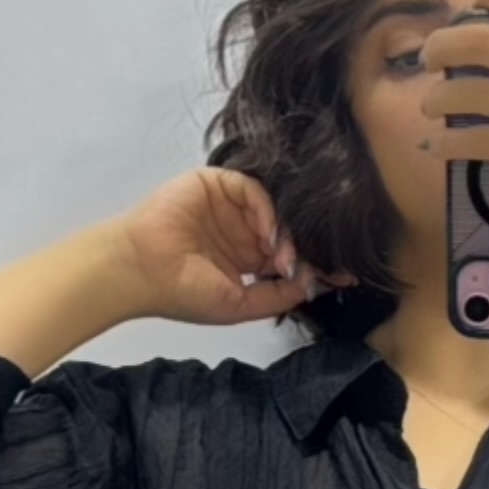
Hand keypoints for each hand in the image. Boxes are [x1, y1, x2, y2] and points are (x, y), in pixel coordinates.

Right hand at [115, 167, 357, 326]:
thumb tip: (315, 288)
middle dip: (309, 249)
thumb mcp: (240, 304)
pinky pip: (254, 191)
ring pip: (276, 211)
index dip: (317, 266)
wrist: (142, 270)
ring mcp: (232, 207)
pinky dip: (268, 212)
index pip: (290, 258)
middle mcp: (244, 230)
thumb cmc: (185, 293)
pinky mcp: (218, 184)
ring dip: (287, 235)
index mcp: (248, 259)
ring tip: (285, 259)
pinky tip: (270, 236)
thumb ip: (278, 296)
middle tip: (326, 265)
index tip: (347, 275)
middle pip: (289, 231)